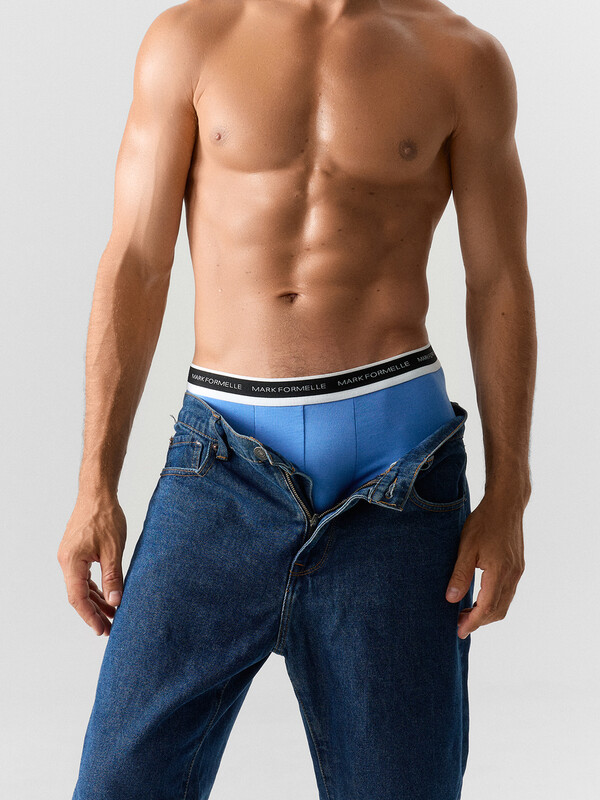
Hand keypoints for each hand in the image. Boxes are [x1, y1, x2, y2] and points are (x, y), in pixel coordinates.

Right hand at [57, 493, 126, 635]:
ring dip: (96, 601)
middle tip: (110, 629)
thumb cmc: (105, 517)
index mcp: (71, 562)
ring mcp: (70, 557)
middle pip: (78, 595)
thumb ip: (113, 577)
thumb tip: (116, 602)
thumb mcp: (113, 550)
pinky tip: (107, 596)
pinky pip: (84, 576)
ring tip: (112, 616)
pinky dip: (95, 587)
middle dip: (95, 613)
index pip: (78, 598)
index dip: (90, 616)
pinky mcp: (77, 552)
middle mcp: (66, 561)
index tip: (102, 630)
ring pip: (82, 586)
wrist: (97, 493)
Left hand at [445, 493, 525, 638]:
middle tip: (459, 624)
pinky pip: (508, 592)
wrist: (506, 504)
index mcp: (499, 572)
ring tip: (466, 613)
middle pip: (498, 611)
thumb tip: (451, 599)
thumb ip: (460, 574)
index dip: (473, 622)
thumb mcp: (466, 547)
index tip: (459, 631)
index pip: (487, 608)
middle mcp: (512, 575)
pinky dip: (494, 602)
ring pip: (505, 603)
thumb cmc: (484, 522)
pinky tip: (479, 598)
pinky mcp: (517, 566)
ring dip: (487, 613)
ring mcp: (517, 571)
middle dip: (479, 621)